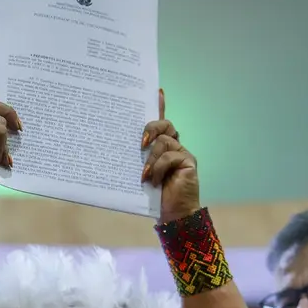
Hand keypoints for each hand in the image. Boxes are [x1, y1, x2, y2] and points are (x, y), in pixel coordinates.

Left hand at [141, 88, 198, 222]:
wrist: (173, 216)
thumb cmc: (154, 198)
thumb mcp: (141, 175)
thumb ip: (138, 160)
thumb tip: (119, 148)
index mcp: (162, 148)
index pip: (161, 123)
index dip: (159, 106)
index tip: (156, 91)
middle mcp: (174, 147)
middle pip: (164, 125)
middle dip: (151, 128)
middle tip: (141, 143)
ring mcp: (182, 153)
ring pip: (164, 140)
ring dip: (151, 158)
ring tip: (144, 175)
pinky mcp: (188, 161)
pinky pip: (170, 155)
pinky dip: (158, 168)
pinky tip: (153, 180)